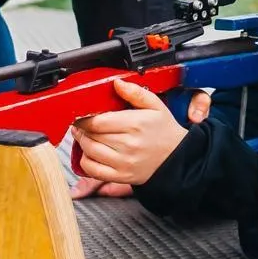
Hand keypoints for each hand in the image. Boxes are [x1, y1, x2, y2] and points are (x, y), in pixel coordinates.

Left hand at [70, 86, 209, 196]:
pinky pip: (93, 170)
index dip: (84, 117)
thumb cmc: (165, 131)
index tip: (82, 114)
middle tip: (81, 123)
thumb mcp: (156, 106)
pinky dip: (85, 161)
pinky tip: (89, 153)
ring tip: (84, 135)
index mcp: (135, 124)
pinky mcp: (121, 176)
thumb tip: (116, 83)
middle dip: (81, 128)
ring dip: (82, 142)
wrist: (176, 158)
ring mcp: (124, 162)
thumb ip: (135, 92)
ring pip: (89, 151)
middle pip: (91, 135)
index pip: (98, 121)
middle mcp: (128, 144)